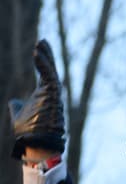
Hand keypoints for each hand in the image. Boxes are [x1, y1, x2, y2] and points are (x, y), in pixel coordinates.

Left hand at [9, 39, 65, 158]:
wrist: (35, 142)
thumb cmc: (29, 132)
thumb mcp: (18, 115)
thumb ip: (17, 106)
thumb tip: (14, 101)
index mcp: (44, 96)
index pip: (46, 75)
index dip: (42, 62)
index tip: (39, 49)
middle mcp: (51, 94)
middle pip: (51, 70)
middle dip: (47, 55)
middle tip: (43, 41)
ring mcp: (54, 95)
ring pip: (52, 71)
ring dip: (46, 57)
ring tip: (40, 43)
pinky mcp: (53, 96)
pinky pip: (49, 76)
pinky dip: (44, 64)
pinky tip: (37, 53)